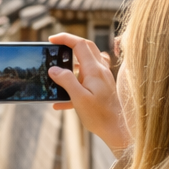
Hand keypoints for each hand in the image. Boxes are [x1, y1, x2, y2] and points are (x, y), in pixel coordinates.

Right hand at [47, 33, 130, 153]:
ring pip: (86, 62)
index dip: (65, 39)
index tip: (51, 40)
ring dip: (72, 63)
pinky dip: (75, 82)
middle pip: (85, 48)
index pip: (79, 44)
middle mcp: (100, 70)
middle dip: (70, 45)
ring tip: (58, 74)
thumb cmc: (100, 116)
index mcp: (94, 70)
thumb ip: (66, 81)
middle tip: (55, 49)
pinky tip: (61, 102)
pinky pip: (87, 78)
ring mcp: (102, 78)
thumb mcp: (79, 98)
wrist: (117, 130)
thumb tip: (53, 69)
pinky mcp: (102, 88)